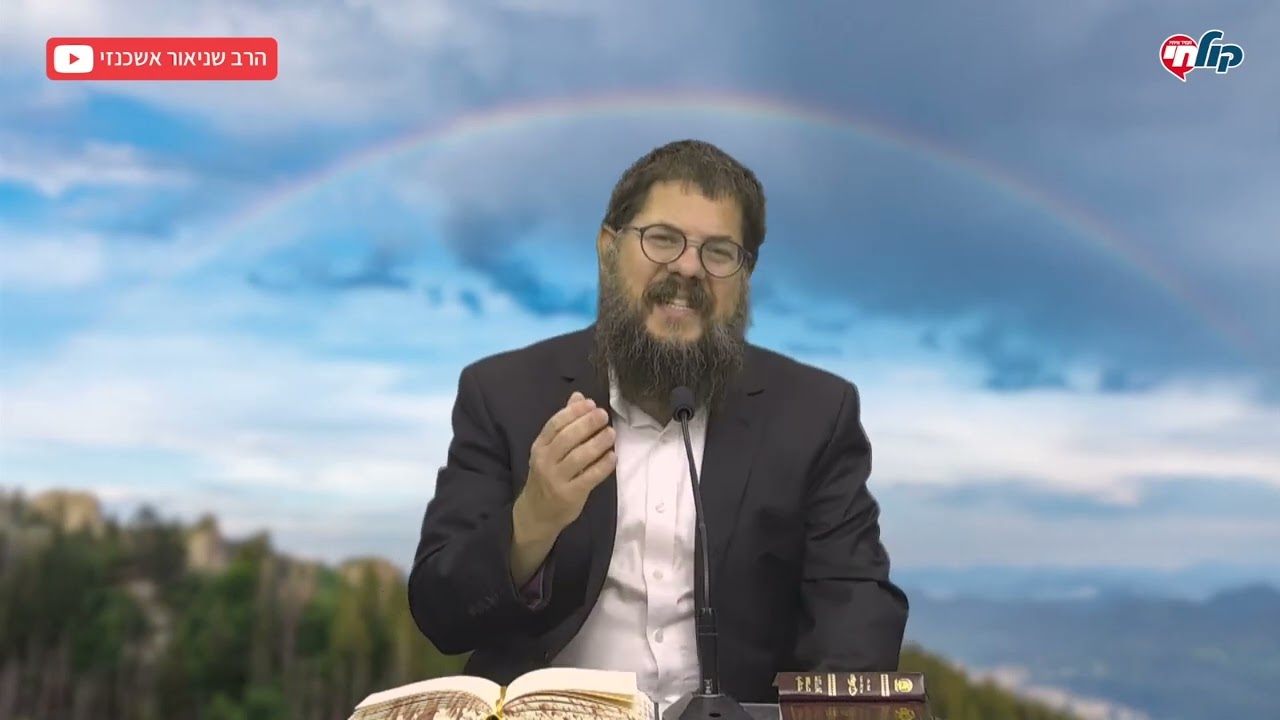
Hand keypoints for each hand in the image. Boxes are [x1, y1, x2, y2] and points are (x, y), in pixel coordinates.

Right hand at [515, 392, 615, 538]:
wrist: (537, 514)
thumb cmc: (547, 476)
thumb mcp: (549, 450)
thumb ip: (565, 423)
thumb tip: (579, 396)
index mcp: (539, 447)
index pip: (555, 425)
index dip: (573, 412)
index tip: (590, 403)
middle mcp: (545, 461)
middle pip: (567, 438)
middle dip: (587, 424)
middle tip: (603, 416)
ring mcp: (556, 479)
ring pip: (579, 457)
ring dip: (597, 443)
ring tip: (611, 433)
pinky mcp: (570, 495)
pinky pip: (589, 478)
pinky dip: (603, 466)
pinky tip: (613, 456)